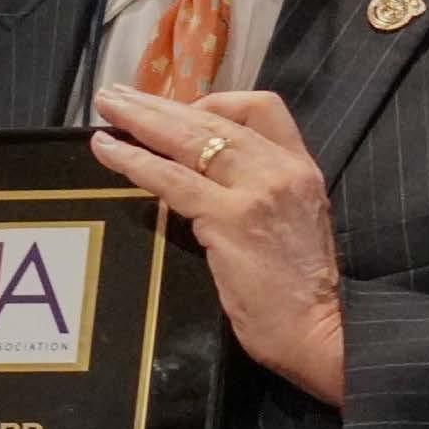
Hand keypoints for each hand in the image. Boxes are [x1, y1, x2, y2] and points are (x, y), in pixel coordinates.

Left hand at [91, 85, 344, 406]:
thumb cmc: (304, 292)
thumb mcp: (294, 222)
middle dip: (160, 104)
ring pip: (188, 139)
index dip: (216, 102)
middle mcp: (279, 168)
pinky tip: (108, 151)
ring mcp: (254, 191)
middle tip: (118, 95)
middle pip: (212, 119)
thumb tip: (204, 179)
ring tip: (106, 109)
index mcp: (299, 167)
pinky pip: (171, 179)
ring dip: (140, 120)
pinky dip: (135, 161)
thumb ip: (258, 194)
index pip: (263, 107)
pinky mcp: (229, 219)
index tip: (181, 111)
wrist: (322, 333)